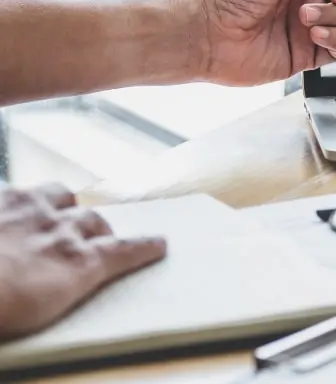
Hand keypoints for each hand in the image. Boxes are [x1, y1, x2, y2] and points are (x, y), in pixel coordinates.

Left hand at [0, 184, 166, 340]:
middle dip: (96, 227)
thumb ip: (67, 284)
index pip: (126, 249)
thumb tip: (80, 274)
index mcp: (79, 262)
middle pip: (92, 219)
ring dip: (62, 203)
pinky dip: (20, 199)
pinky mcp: (1, 198)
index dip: (145, 246)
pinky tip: (10, 209)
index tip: (159, 243)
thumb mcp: (46, 307)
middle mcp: (62, 228)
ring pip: (60, 194)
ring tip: (55, 212)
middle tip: (92, 237)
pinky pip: (17, 189)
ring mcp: (28, 208)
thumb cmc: (1, 308)